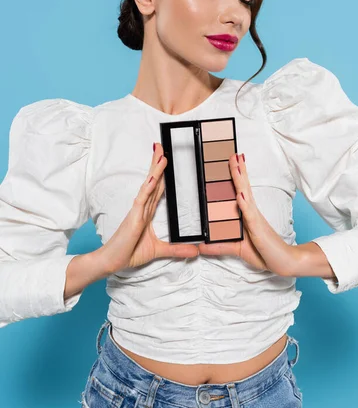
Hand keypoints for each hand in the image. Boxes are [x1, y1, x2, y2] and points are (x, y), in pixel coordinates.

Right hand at [97, 143, 198, 274]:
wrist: (111, 262)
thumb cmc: (129, 253)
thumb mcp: (159, 251)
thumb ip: (176, 250)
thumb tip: (195, 251)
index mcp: (147, 212)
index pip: (157, 189)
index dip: (162, 174)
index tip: (166, 159)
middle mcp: (143, 207)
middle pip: (153, 181)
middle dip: (157, 164)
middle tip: (162, 146)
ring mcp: (138, 211)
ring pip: (149, 186)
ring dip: (155, 170)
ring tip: (161, 154)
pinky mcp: (134, 217)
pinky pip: (142, 199)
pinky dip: (148, 188)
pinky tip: (154, 178)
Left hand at [198, 153, 294, 276]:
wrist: (284, 262)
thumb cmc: (264, 252)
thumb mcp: (237, 249)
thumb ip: (219, 246)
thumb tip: (201, 246)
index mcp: (248, 214)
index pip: (240, 191)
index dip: (236, 177)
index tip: (232, 162)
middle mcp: (252, 212)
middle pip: (243, 187)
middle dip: (238, 171)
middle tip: (233, 154)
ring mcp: (255, 219)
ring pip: (246, 195)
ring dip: (241, 180)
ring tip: (236, 165)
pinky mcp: (258, 228)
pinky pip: (250, 214)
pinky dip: (245, 204)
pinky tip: (240, 194)